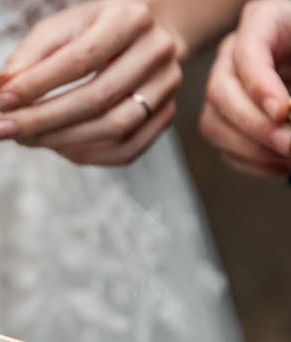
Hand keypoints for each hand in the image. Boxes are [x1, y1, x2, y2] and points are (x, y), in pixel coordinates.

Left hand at [0, 0, 182, 165]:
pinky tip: (54, 146)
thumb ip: (28, 56)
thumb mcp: (58, 29)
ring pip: (113, 128)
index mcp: (131, 18)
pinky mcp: (166, 116)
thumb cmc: (89, 31)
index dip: (36, 84)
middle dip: (41, 119)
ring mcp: (167, 87)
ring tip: (23, 138)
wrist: (139, 36)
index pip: (80, 59)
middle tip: (1, 130)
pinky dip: (84, 153)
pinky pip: (125, 150)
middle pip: (96, 98)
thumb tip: (0, 87)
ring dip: (59, 140)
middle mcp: (158, 51)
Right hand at [199, 1, 290, 176]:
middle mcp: (235, 55)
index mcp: (264, 21)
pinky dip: (253, 162)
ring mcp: (228, 88)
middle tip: (289, 144)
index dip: (260, 85)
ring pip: (214, 123)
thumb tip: (289, 113)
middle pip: (220, 92)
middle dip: (255, 125)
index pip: (246, 51)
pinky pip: (224, 146)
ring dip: (251, 148)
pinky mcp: (229, 118)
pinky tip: (282, 163)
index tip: (284, 112)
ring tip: (288, 157)